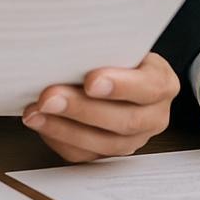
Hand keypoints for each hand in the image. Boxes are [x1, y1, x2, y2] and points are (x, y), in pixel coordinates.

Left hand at [22, 52, 178, 161]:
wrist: (116, 73)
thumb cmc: (117, 55)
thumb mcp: (121, 44)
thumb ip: (105, 47)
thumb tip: (70, 43)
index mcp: (163, 83)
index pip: (149, 87)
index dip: (121, 86)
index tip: (91, 80)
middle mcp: (154, 116)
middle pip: (124, 120)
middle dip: (82, 109)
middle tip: (50, 97)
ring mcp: (133, 140)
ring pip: (103, 143)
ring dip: (65, 128)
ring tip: (36, 112)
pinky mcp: (108, 154)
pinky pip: (84, 155)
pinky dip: (59, 139)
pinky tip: (40, 123)